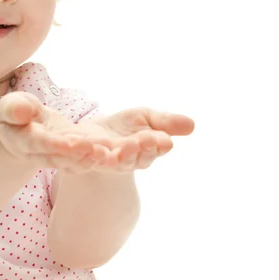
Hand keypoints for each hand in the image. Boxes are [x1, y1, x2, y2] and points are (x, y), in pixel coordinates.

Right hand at [0, 91, 126, 174]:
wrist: (20, 129)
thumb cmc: (14, 112)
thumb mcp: (9, 106)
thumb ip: (14, 109)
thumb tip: (22, 111)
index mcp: (23, 141)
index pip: (40, 143)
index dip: (55, 144)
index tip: (72, 142)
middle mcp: (41, 155)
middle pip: (62, 157)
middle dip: (81, 155)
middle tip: (102, 150)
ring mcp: (56, 157)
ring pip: (75, 162)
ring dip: (94, 159)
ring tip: (113, 152)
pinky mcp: (70, 156)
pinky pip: (84, 160)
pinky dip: (99, 158)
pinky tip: (115, 152)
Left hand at [77, 107, 195, 171]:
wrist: (94, 132)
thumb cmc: (126, 126)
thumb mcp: (146, 117)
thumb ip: (166, 122)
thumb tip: (192, 124)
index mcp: (145, 152)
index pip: (154, 150)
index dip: (158, 146)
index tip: (163, 140)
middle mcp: (127, 161)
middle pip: (134, 158)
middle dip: (137, 150)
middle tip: (141, 140)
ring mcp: (106, 162)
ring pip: (112, 162)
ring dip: (115, 156)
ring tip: (115, 148)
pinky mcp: (86, 159)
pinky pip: (87, 158)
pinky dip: (87, 152)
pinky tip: (90, 146)